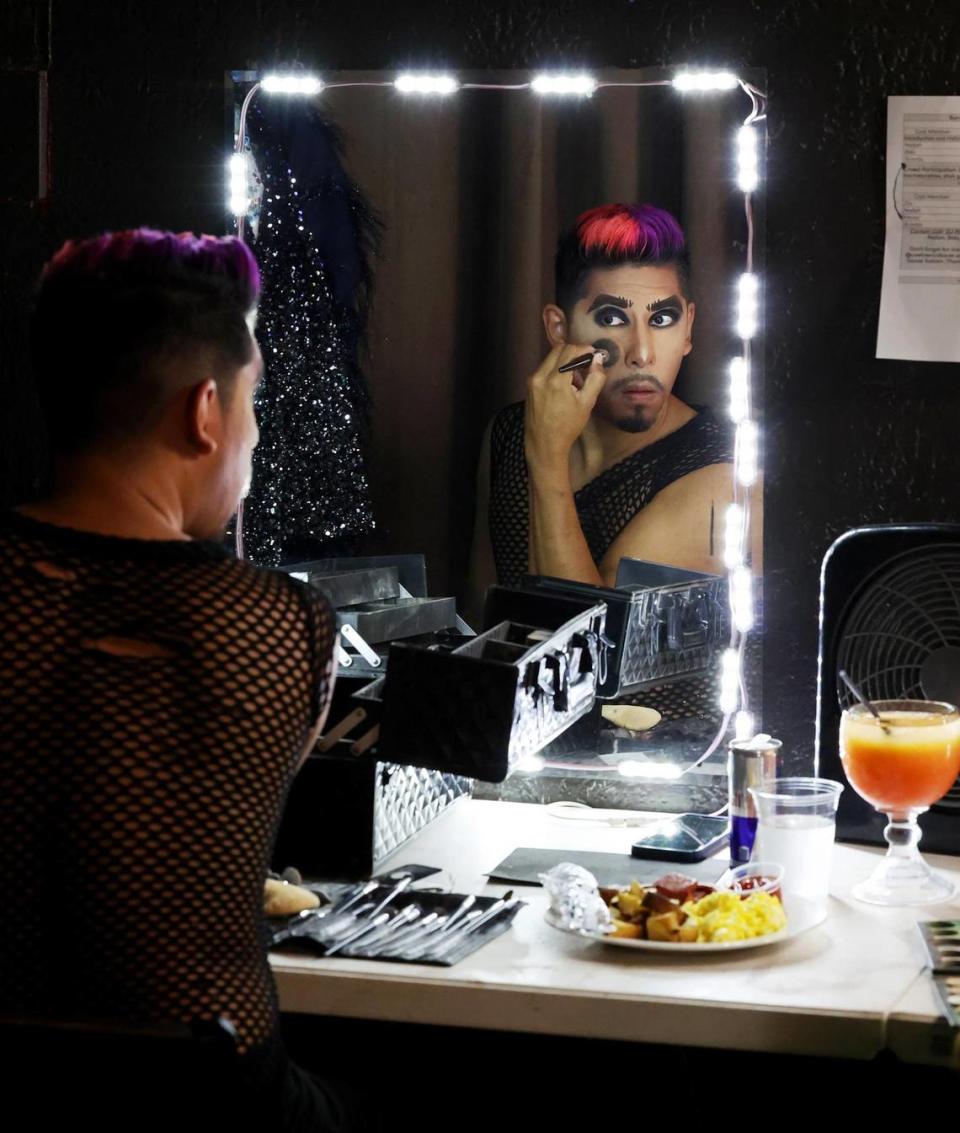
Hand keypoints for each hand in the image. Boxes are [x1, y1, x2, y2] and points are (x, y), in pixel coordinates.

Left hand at [524, 344, 606, 472]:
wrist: (544, 444)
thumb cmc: (567, 426)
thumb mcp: (587, 403)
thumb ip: (595, 378)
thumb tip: (597, 359)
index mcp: (555, 380)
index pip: (570, 351)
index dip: (584, 348)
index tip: (593, 353)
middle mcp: (540, 376)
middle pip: (558, 350)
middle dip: (574, 351)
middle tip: (586, 362)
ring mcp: (532, 381)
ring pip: (550, 358)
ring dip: (565, 360)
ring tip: (577, 376)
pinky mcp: (529, 386)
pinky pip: (544, 368)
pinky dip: (556, 368)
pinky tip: (565, 383)